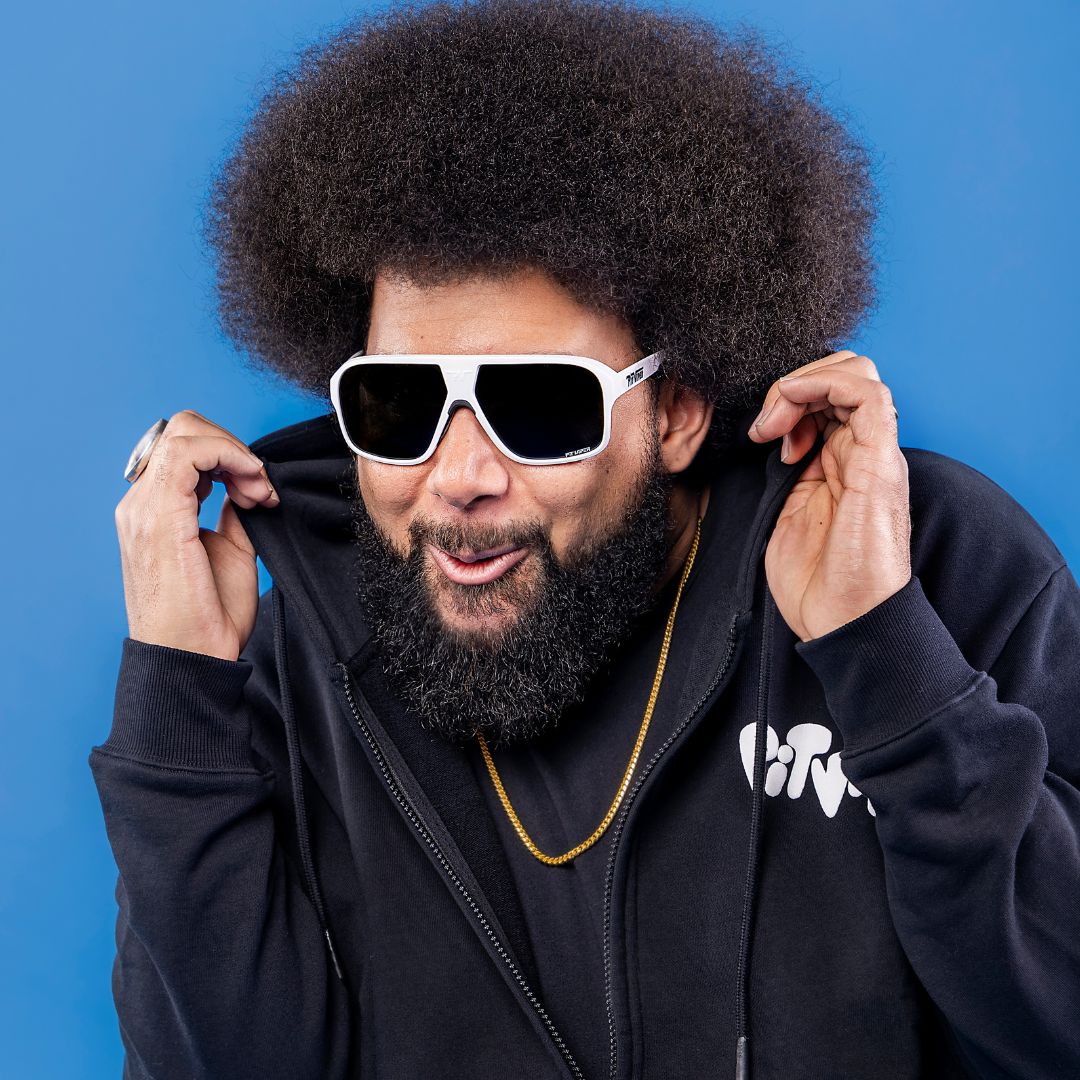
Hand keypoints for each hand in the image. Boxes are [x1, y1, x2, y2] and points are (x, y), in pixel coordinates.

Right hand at [114, 410, 278, 660]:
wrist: (194, 659)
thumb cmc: (209, 617)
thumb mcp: (230, 550)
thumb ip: (231, 511)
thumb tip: (246, 485)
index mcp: (153, 511)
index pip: (184, 449)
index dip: (229, 456)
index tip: (261, 490)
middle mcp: (140, 504)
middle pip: (182, 430)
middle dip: (232, 446)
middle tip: (261, 487)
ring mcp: (143, 507)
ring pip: (185, 432)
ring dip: (235, 452)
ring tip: (259, 491)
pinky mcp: (158, 515)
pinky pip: (189, 453)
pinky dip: (230, 457)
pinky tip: (252, 488)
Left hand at [747, 351, 911, 641]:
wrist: (843, 623)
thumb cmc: (815, 582)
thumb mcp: (786, 511)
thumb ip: (785, 471)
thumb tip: (767, 438)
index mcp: (842, 461)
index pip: (828, 396)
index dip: (789, 399)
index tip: (760, 435)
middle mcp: (863, 451)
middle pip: (843, 375)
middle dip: (793, 384)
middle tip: (764, 425)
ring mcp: (874, 454)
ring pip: (856, 374)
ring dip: (802, 384)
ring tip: (773, 423)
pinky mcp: (879, 463)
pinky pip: (866, 395)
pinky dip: (820, 388)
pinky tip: (787, 420)